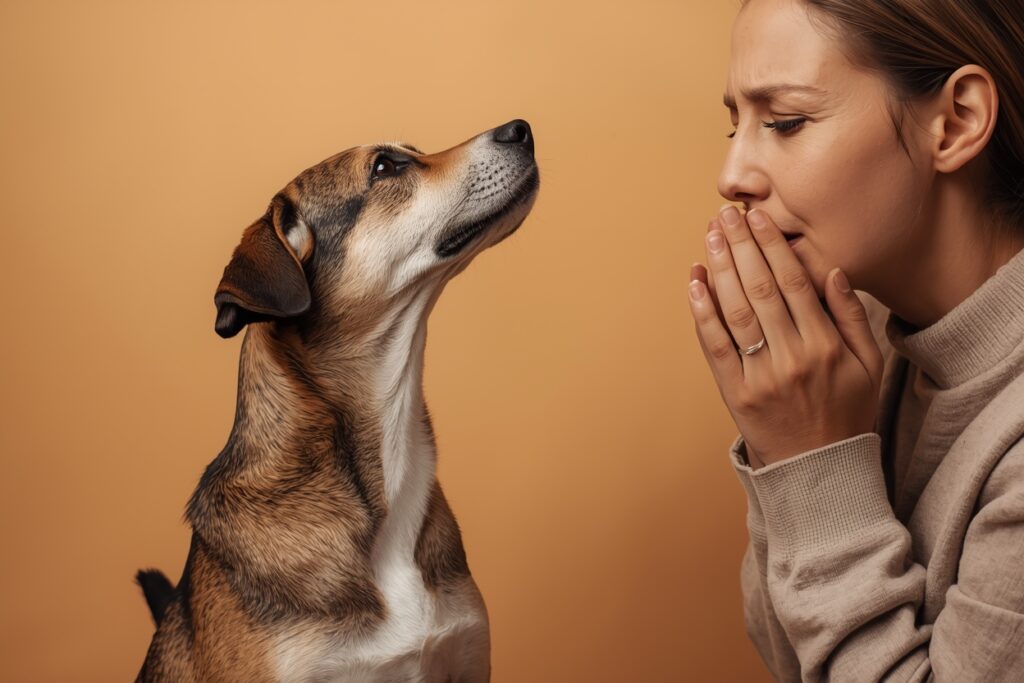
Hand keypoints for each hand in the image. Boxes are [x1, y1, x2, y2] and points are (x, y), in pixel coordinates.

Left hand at [687, 206, 883, 467]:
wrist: (818, 469)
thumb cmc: (845, 411)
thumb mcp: (868, 364)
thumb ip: (851, 316)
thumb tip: (831, 270)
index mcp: (826, 345)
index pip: (794, 281)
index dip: (773, 245)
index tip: (758, 217)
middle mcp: (793, 356)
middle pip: (761, 288)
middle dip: (741, 246)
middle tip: (726, 214)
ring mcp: (761, 375)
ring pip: (736, 311)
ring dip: (720, 269)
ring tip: (710, 236)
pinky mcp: (735, 392)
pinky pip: (715, 346)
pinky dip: (702, 312)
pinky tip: (694, 282)